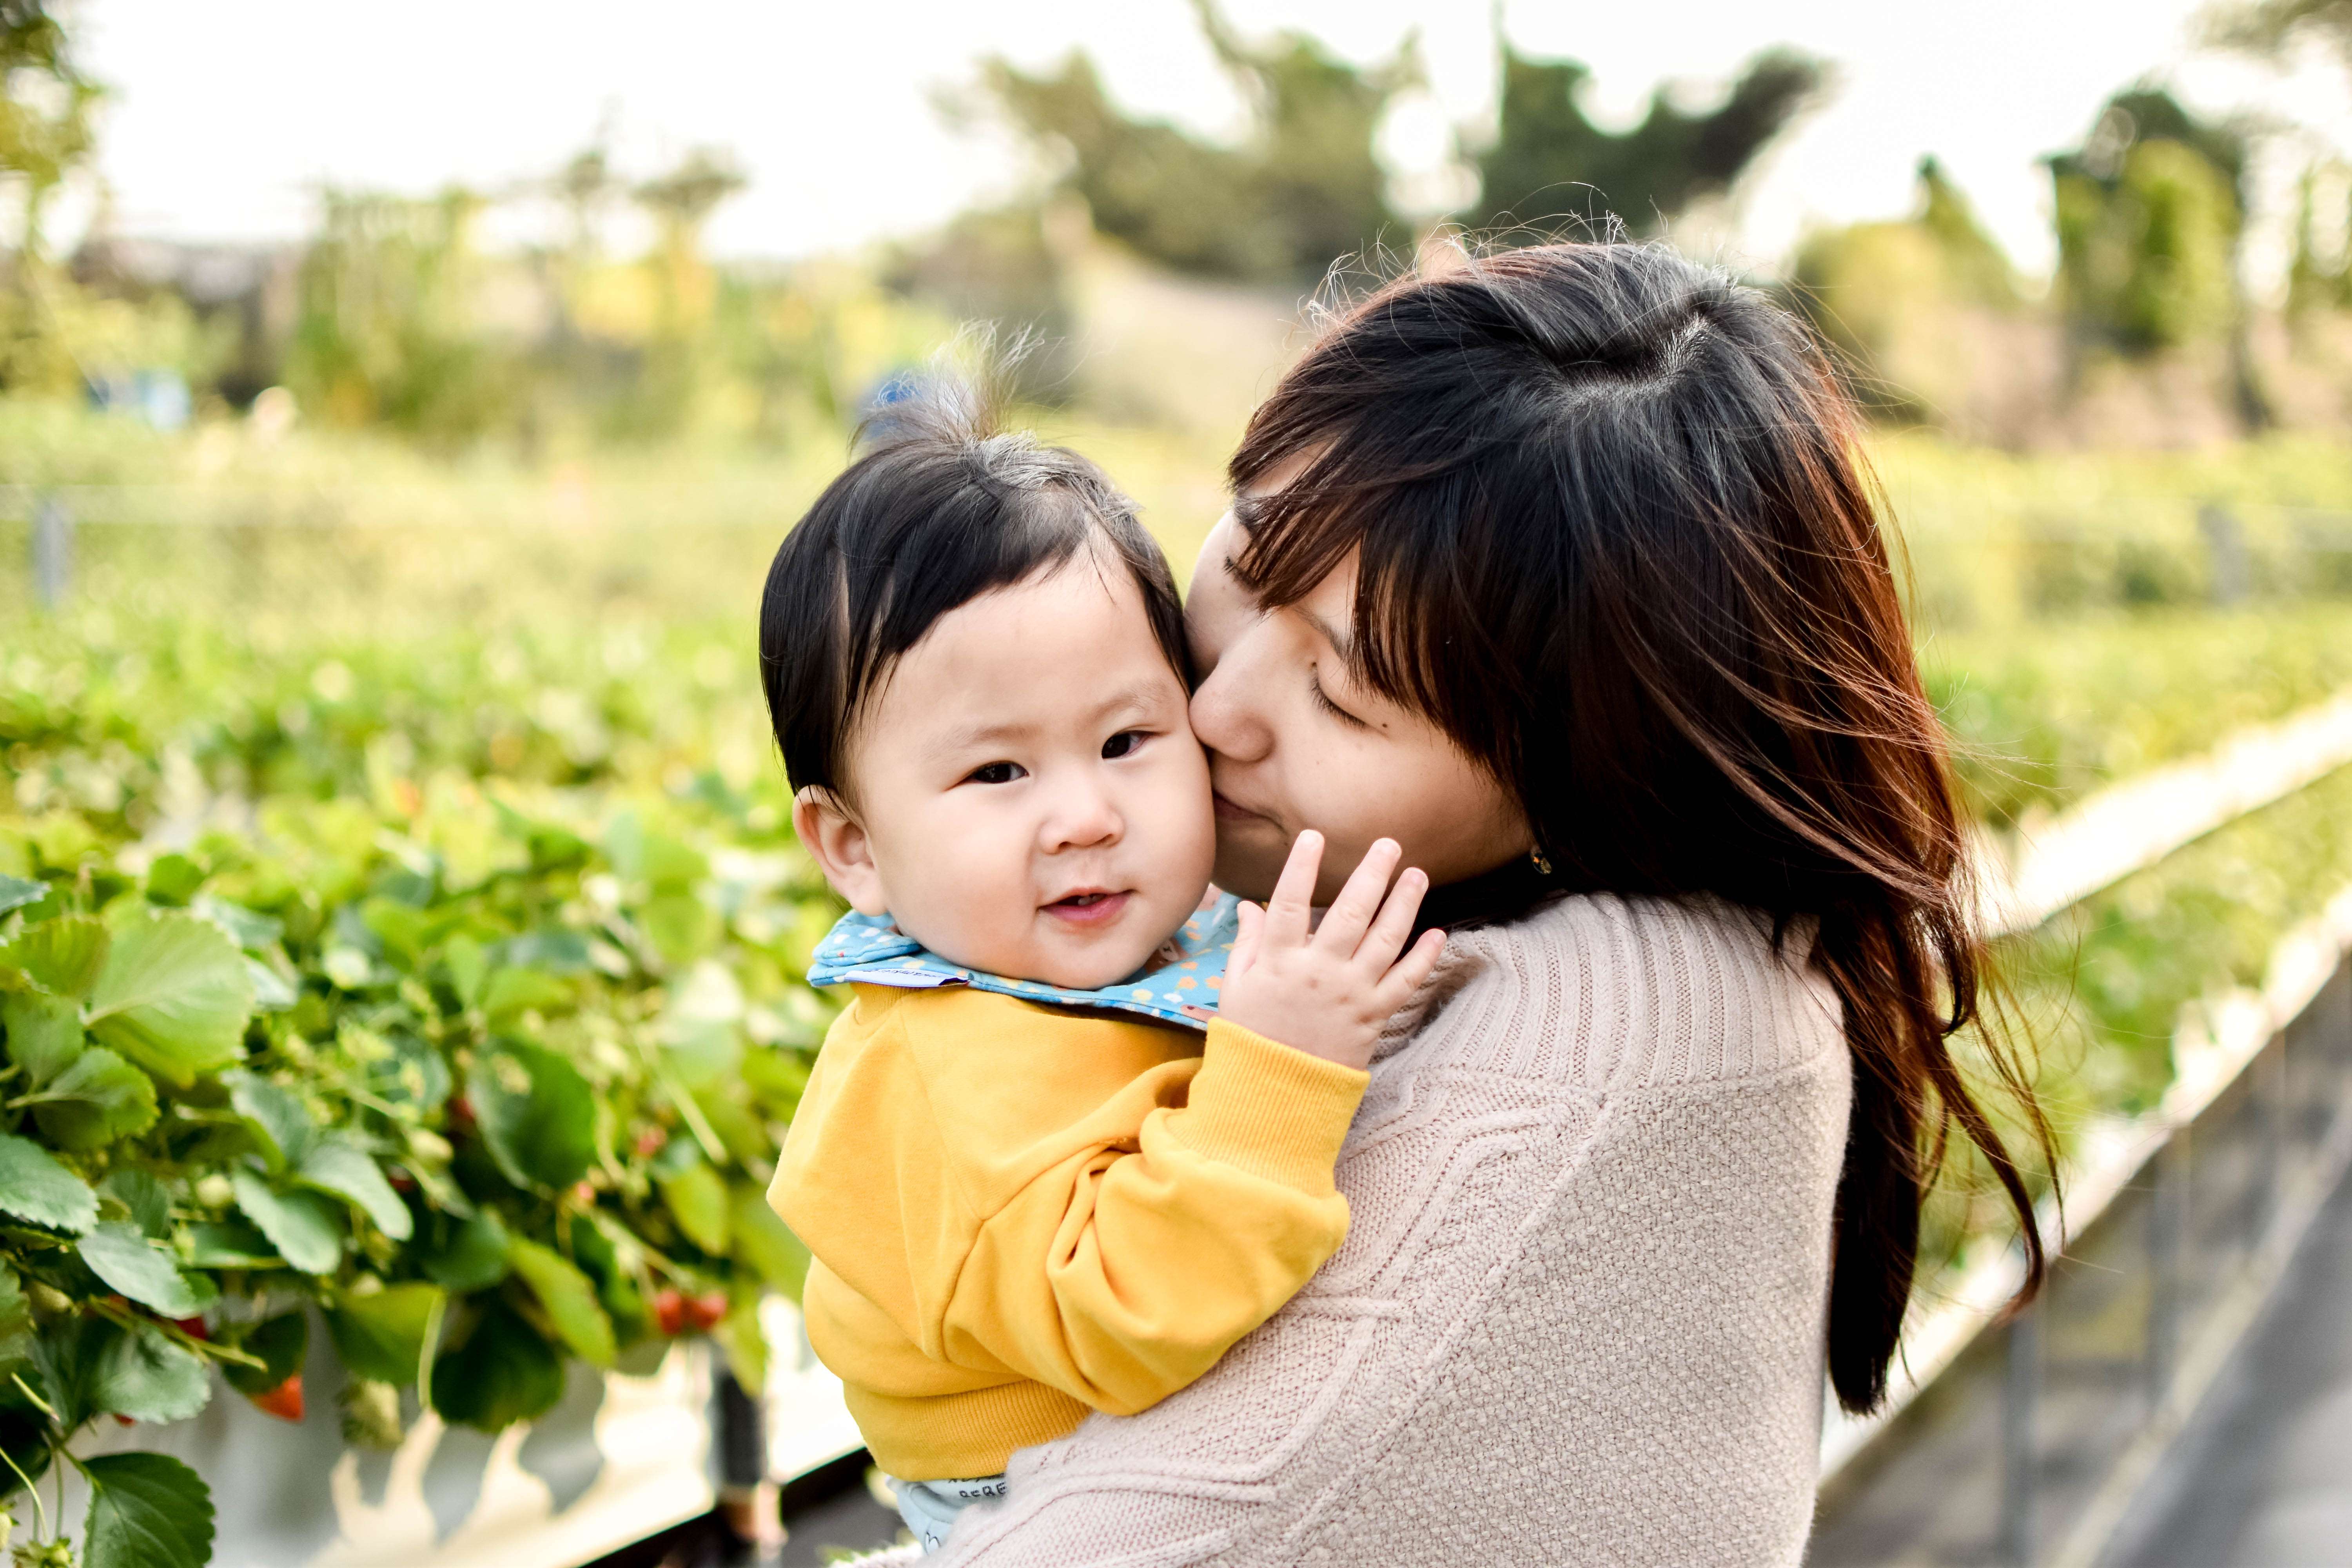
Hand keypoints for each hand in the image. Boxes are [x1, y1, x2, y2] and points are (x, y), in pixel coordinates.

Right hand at [1216, 832, 1446, 1070]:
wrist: (1277, 1093)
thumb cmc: (1253, 1035)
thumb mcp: (1237, 988)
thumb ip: (1249, 944)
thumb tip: (1251, 906)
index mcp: (1281, 962)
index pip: (1290, 903)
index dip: (1301, 867)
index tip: (1313, 836)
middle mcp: (1320, 972)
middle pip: (1350, 913)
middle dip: (1372, 874)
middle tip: (1389, 844)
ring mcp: (1351, 993)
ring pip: (1385, 940)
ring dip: (1404, 904)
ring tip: (1417, 874)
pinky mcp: (1373, 1016)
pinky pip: (1404, 982)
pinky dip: (1423, 958)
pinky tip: (1438, 933)